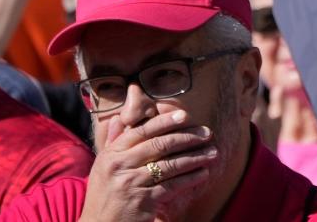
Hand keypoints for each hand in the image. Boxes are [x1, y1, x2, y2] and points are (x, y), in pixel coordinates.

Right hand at [78, 111, 216, 221]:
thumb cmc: (104, 195)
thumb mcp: (103, 167)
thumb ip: (114, 142)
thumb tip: (120, 117)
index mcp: (111, 154)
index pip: (142, 131)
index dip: (165, 121)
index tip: (185, 115)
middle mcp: (120, 166)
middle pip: (160, 145)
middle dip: (188, 137)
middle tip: (207, 134)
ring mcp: (132, 184)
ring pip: (171, 165)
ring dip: (196, 157)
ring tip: (212, 152)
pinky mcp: (144, 201)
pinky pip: (173, 185)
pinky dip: (190, 178)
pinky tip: (203, 173)